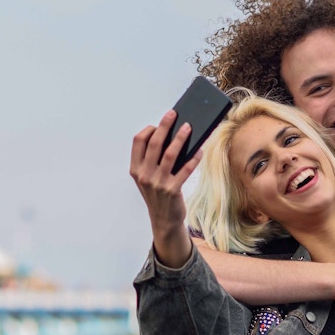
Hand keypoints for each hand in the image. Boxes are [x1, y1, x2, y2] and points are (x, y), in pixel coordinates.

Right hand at [130, 109, 202, 267]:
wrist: (163, 220)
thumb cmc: (158, 193)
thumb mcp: (149, 177)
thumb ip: (154, 159)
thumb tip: (173, 134)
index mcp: (135, 169)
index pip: (138, 141)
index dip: (149, 129)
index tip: (159, 124)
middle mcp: (144, 174)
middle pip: (154, 143)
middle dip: (165, 126)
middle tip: (174, 114)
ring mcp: (157, 183)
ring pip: (170, 153)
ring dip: (180, 138)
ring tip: (189, 127)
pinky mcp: (172, 189)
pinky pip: (185, 169)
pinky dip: (193, 158)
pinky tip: (199, 149)